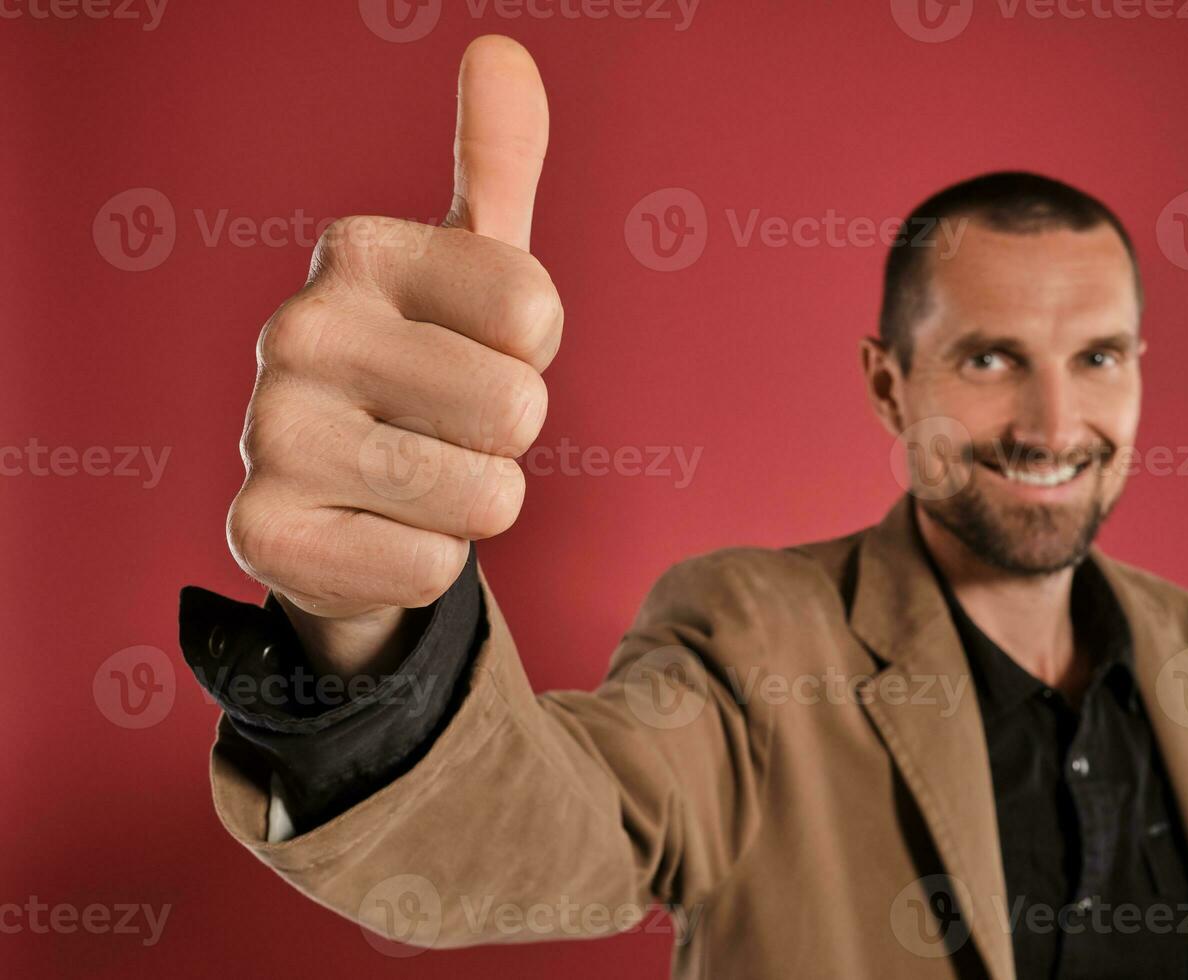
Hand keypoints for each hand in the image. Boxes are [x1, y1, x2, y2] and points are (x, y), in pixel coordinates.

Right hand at [225, 36, 558, 676]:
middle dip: (507, 436)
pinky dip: (425, 562)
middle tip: (446, 427)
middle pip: (517, 407)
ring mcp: (268, 433)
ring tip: (414, 479)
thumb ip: (498, 167)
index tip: (481, 349)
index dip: (534, 351)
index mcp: (356, 250)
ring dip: (474, 502)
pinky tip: (373, 530)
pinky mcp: (261, 534)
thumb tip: (502, 51)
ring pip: (484, 496)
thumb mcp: (472, 271)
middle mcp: (296, 328)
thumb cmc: (429, 369)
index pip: (537, 310)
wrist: (343, 498)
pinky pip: (432, 568)